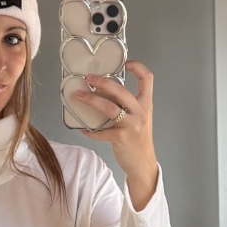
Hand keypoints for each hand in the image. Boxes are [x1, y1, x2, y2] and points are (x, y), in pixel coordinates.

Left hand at [74, 60, 158, 208]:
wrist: (143, 164)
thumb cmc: (138, 139)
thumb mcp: (139, 118)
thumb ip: (128, 105)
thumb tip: (104, 90)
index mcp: (146, 104)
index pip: (148, 79)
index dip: (137, 67)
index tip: (125, 63)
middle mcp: (141, 112)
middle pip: (121, 91)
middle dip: (102, 82)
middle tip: (88, 78)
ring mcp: (131, 126)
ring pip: (109, 108)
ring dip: (91, 100)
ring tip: (78, 96)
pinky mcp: (121, 139)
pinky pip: (101, 131)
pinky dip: (90, 130)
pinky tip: (83, 128)